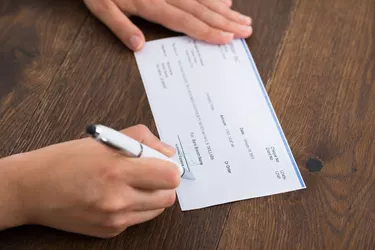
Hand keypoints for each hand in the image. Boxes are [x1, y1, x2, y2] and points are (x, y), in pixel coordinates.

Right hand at [2, 125, 179, 237]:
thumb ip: (142, 140)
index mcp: (117, 170)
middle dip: (163, 183)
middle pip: (168, 196)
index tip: (163, 164)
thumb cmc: (65, 161)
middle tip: (150, 174)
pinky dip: (134, 208)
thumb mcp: (104, 140)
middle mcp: (117, 198)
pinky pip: (137, 219)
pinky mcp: (110, 231)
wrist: (33, 189)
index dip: (170, 168)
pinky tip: (117, 196)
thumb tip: (168, 153)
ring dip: (151, 196)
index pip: (169, 176)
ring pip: (156, 210)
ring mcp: (114, 219)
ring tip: (131, 184)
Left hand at [83, 0, 252, 50]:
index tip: (227, 40)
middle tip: (246, 30)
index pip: (186, 22)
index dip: (208, 32)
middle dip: (226, 22)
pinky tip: (226, 0)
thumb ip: (120, 26)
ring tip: (243, 19)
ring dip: (225, 10)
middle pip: (202, 10)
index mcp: (151, 3)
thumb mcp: (101, 6)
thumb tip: (138, 47)